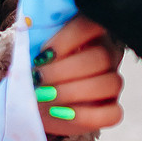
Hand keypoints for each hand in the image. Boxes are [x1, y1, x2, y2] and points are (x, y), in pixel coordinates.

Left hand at [34, 15, 124, 135]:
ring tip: (45, 96)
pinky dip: (85, 115)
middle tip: (38, 79)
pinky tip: (61, 113)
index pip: (91, 25)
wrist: (35, 101)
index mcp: (90, 34)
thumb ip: (35, 42)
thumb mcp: (33, 53)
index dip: (68, 38)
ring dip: (72, 91)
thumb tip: (28, 33)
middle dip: (64, 70)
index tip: (43, 54)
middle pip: (101, 57)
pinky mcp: (112, 111)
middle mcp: (108, 55)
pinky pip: (112, 114)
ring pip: (110, 83)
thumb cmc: (36, 70)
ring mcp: (113, 84)